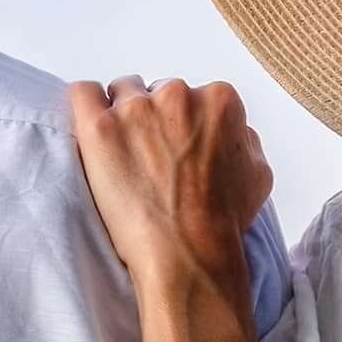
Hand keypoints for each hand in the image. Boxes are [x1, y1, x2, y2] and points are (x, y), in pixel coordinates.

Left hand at [66, 76, 269, 305]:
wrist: (187, 250)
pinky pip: (82, 93)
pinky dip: (85, 106)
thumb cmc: (223, 219)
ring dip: (120, 115)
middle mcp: (177, 95)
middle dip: (151, 118)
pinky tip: (92, 131)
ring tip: (120, 152)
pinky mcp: (99, 127)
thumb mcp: (258, 173)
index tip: (174, 147)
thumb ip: (244, 138)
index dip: (181, 123)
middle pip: (155, 91)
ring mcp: (135, 109)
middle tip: (148, 155)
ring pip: (121, 91)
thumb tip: (233, 129)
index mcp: (219, 100)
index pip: (192, 94)